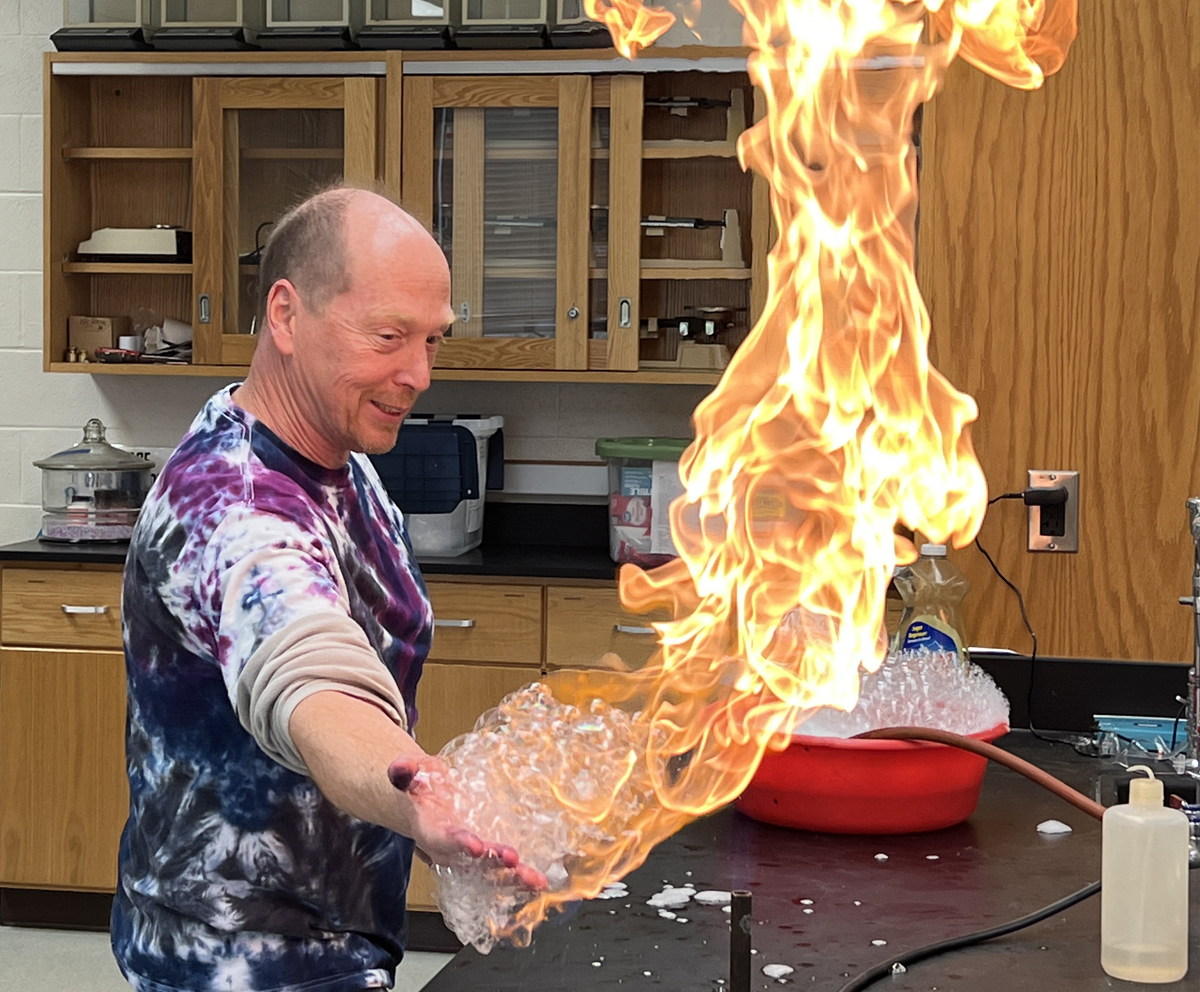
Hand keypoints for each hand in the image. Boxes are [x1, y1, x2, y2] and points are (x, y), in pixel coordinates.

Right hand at [387, 755, 548, 890]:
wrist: (430, 803)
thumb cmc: (423, 786)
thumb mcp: (413, 772)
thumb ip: (404, 771)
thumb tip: (400, 767)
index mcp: (430, 830)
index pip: (442, 839)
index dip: (458, 843)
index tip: (476, 845)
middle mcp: (450, 851)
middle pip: (470, 863)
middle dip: (492, 863)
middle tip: (512, 858)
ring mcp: (470, 859)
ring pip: (490, 874)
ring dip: (512, 878)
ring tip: (534, 879)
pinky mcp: (487, 858)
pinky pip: (503, 872)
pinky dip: (520, 878)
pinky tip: (539, 882)